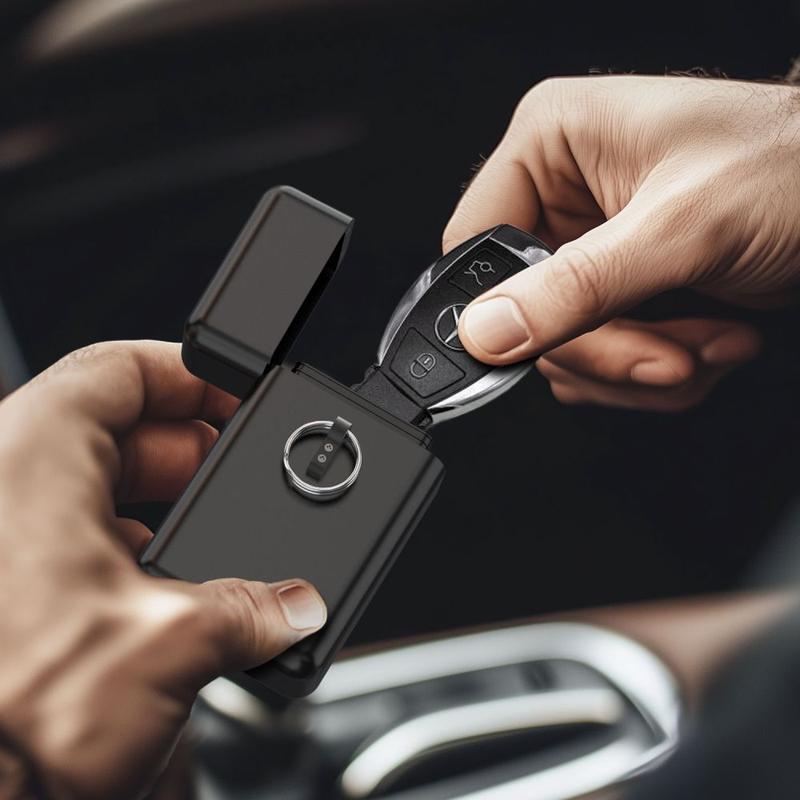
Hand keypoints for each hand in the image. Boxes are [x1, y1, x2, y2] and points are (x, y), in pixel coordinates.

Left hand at [0, 341, 326, 798]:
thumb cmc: (4, 719)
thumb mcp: (163, 647)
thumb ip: (249, 611)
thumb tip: (295, 604)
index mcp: (29, 459)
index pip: (117, 368)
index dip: (191, 374)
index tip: (240, 397)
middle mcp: (7, 486)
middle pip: (116, 430)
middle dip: (193, 454)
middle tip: (246, 482)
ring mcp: (8, 537)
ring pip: (101, 487)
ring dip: (166, 510)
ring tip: (218, 544)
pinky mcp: (13, 585)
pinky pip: (82, 537)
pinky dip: (133, 550)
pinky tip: (170, 592)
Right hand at [444, 76, 799, 409]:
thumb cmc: (793, 165)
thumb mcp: (680, 228)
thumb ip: (578, 286)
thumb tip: (487, 331)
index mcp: (552, 145)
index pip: (477, 243)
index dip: (503, 305)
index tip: (545, 342)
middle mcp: (563, 197)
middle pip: (526, 312)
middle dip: (607, 347)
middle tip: (668, 353)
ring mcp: (593, 250)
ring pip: (567, 348)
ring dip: (642, 365)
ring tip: (708, 340)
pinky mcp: (623, 291)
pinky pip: (605, 361)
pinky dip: (659, 370)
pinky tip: (711, 340)